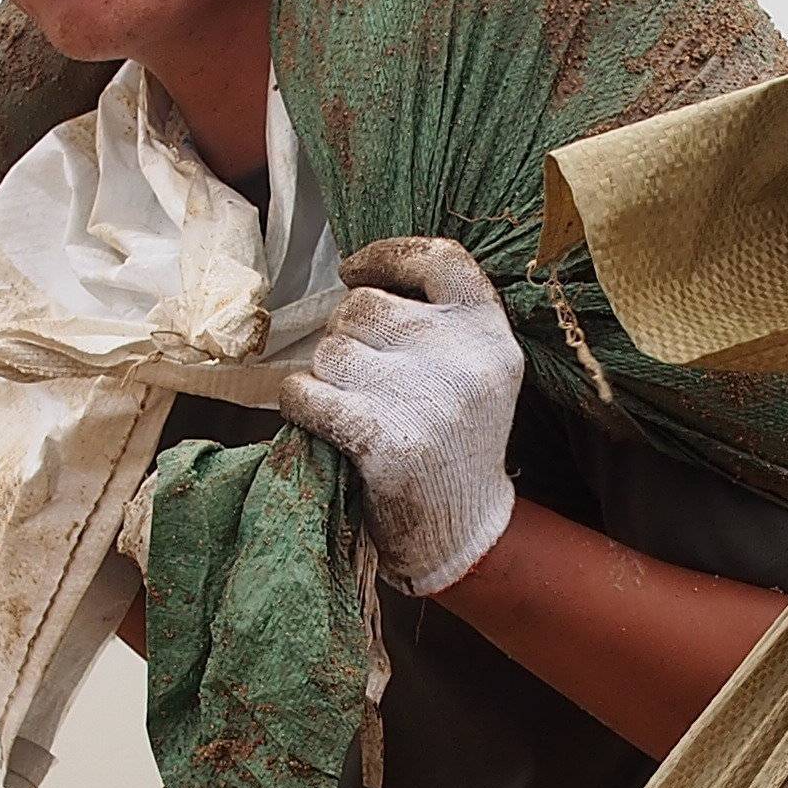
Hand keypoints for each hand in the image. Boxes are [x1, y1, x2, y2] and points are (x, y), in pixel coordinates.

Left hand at [271, 236, 521, 593]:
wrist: (461, 532)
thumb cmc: (454, 447)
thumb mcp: (475, 376)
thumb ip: (438, 328)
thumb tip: (358, 284)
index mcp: (489, 335)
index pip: (442, 260)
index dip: (389, 255)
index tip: (354, 270)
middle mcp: (464, 358)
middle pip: (365, 307)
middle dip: (345, 337)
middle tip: (356, 380)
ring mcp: (425, 396)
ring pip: (331, 349)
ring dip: (323, 376)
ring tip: (347, 407)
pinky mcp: (383, 437)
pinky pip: (307, 392)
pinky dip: (298, 402)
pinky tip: (313, 417)